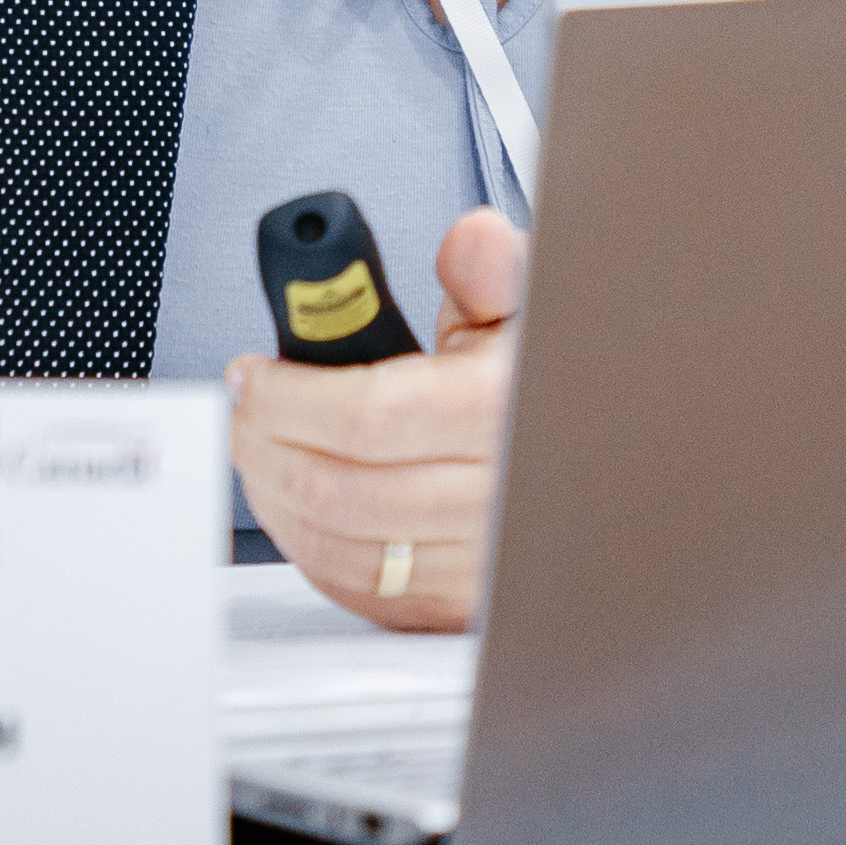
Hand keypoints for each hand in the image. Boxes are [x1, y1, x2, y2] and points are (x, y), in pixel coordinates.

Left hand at [225, 208, 525, 632]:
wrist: (601, 465)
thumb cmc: (541, 384)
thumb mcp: (526, 311)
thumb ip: (489, 272)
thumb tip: (471, 239)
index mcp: (503, 413)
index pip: (368, 417)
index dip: (286, 397)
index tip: (250, 374)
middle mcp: (495, 499)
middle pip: (338, 489)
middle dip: (263, 443)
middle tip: (244, 408)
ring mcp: (477, 564)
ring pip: (337, 547)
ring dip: (273, 495)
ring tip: (259, 448)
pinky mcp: (457, 605)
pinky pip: (357, 589)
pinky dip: (305, 546)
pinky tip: (292, 502)